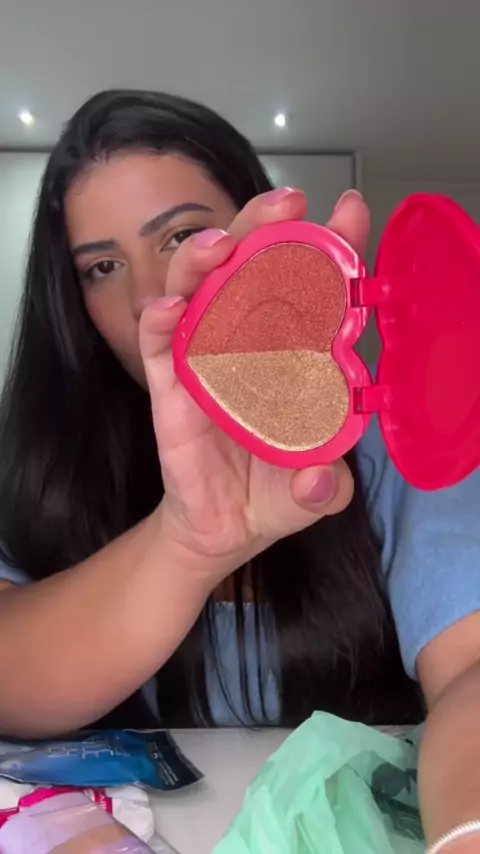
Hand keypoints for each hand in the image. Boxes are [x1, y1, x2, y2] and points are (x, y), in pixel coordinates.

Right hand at [140, 188, 369, 574]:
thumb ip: (324, 488)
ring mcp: (205, 360)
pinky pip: (160, 345)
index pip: (311, 288)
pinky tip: (170, 309)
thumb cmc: (274, 492)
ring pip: (198, 291)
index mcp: (294, 355)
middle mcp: (248, 345)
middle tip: (286, 204)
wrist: (225, 528)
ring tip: (220, 245)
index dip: (330, 246)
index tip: (350, 212)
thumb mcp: (313, 493)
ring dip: (205, 260)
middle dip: (264, 229)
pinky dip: (160, 321)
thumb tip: (318, 481)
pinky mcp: (169, 387)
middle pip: (248, 268)